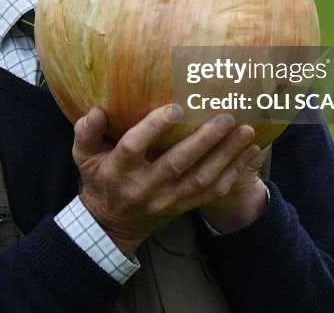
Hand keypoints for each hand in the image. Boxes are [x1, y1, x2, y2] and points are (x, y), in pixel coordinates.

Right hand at [72, 104, 257, 256]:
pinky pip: (211, 193)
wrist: (111, 225)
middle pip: (176, 164)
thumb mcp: (83, 157)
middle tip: (226, 117)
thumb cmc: (100, 180)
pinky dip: (233, 172)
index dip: (153, 128)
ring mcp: (166, 200)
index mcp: (118, 170)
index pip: (134, 147)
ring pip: (200, 180)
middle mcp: (144, 187)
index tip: (175, 107)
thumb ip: (86, 133)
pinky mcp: (182, 208)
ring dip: (226, 156)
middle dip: (204, 141)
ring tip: (245, 131)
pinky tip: (249, 152)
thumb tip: (96, 111)